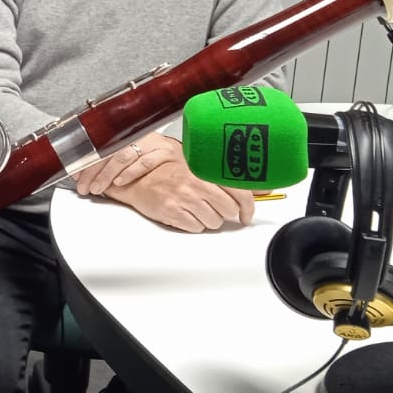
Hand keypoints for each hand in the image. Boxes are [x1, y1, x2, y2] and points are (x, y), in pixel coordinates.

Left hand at [75, 132, 181, 196]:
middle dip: (93, 171)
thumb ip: (112, 169)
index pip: (103, 146)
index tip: (77, 174)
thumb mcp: (135, 164)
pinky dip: (130, 172)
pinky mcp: (168, 153)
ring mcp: (155, 144)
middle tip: (85, 186)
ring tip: (98, 187)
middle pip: (110, 150)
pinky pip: (145, 161)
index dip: (87, 161)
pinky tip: (120, 181)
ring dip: (107, 174)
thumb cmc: (163, 167)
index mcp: (132, 136)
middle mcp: (142, 137)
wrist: (192, 173)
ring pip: (124, 155)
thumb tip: (86, 176)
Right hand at [102, 162, 256, 232]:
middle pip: (228, 210)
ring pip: (213, 222)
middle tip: (216, 208)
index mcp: (205, 169)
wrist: (134, 176)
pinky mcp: (173, 212)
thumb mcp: (196, 164)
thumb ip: (225, 176)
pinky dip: (194, 224)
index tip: (247, 215)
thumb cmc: (164, 170)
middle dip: (225, 213)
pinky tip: (186, 213)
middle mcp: (197, 183)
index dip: (248, 207)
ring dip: (208, 219)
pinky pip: (196, 228)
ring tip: (196, 208)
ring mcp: (185, 198)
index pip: (239, 191)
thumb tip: (258, 188)